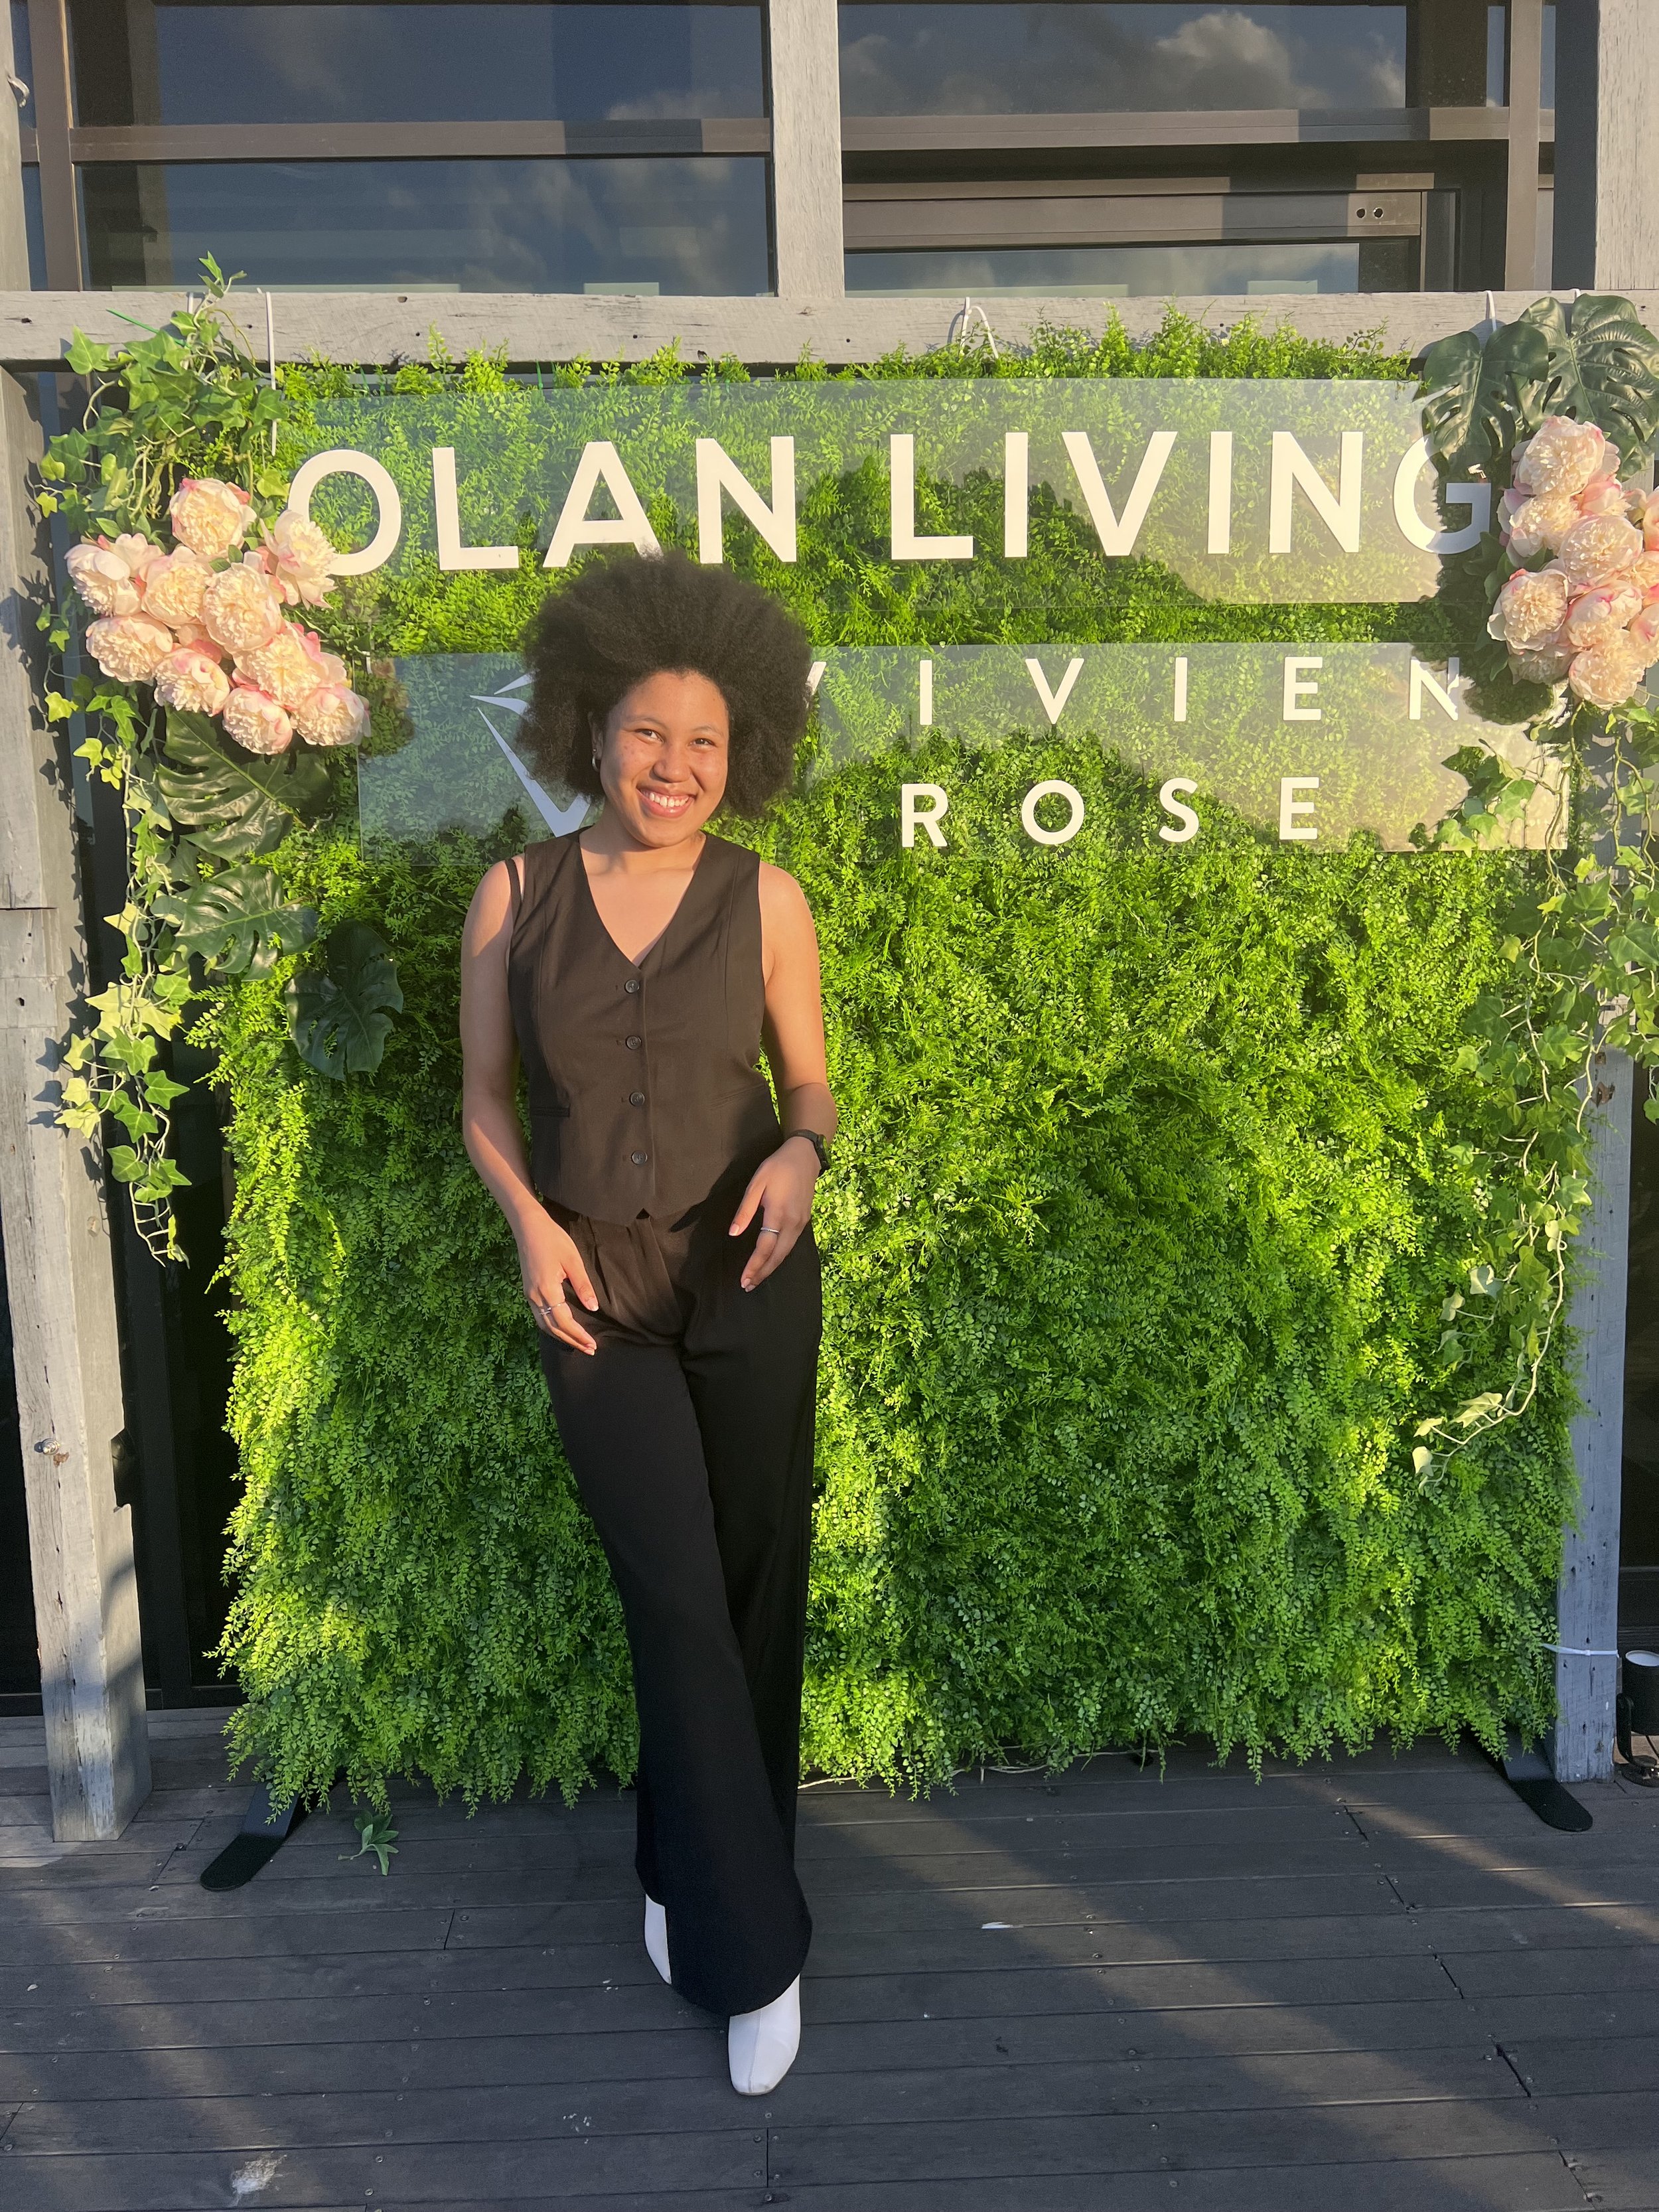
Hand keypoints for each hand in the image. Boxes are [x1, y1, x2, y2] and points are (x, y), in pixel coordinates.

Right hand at [517, 1209, 599, 1353]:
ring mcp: (529, 1295)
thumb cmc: (554, 1239)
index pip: (564, 1321)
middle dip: (571, 1340)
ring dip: (561, 1336)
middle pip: (553, 1328)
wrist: (528, 1227)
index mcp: (547, 1289)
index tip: (592, 1344)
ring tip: (578, 1343)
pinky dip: (551, 1326)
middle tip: (589, 1350)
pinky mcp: (527, 1291)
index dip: (578, 1335)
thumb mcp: (573, 1261)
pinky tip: (562, 1328)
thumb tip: (593, 1308)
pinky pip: (539, 1316)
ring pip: (544, 1324)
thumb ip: (583, 1286)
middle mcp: (535, 1296)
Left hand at [730, 1135, 818, 1290]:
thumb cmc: (777, 1167)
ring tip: (757, 1278)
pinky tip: (771, 1261)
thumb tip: (734, 1234)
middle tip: (748, 1286)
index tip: (743, 1279)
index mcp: (778, 1214)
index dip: (754, 1266)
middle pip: (778, 1256)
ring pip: (786, 1252)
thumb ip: (745, 1210)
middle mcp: (793, 1223)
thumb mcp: (756, 1184)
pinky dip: (780, 1257)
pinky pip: (791, 1244)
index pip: (765, 1248)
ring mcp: (801, 1223)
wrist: (805, 1156)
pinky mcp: (805, 1220)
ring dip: (772, 1267)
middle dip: (763, 1273)